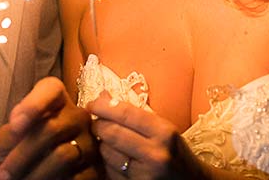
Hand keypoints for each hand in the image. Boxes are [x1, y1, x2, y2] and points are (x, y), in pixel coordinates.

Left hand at [0, 76, 98, 179]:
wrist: (42, 174)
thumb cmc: (23, 151)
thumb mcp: (9, 139)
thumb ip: (7, 134)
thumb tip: (15, 131)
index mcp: (56, 101)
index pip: (51, 89)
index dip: (33, 104)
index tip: (14, 126)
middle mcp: (77, 117)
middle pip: (51, 128)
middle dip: (22, 155)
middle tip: (3, 174)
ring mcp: (89, 142)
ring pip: (63, 156)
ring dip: (36, 174)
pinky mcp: (95, 169)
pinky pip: (75, 177)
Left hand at [87, 94, 203, 179]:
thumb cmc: (175, 153)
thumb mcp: (164, 129)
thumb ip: (135, 114)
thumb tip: (102, 97)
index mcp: (165, 133)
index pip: (126, 113)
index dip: (104, 106)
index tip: (93, 104)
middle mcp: (155, 155)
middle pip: (111, 133)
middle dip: (98, 125)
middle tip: (96, 122)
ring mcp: (145, 176)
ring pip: (107, 154)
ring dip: (101, 145)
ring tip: (107, 142)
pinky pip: (110, 172)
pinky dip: (107, 164)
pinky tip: (115, 159)